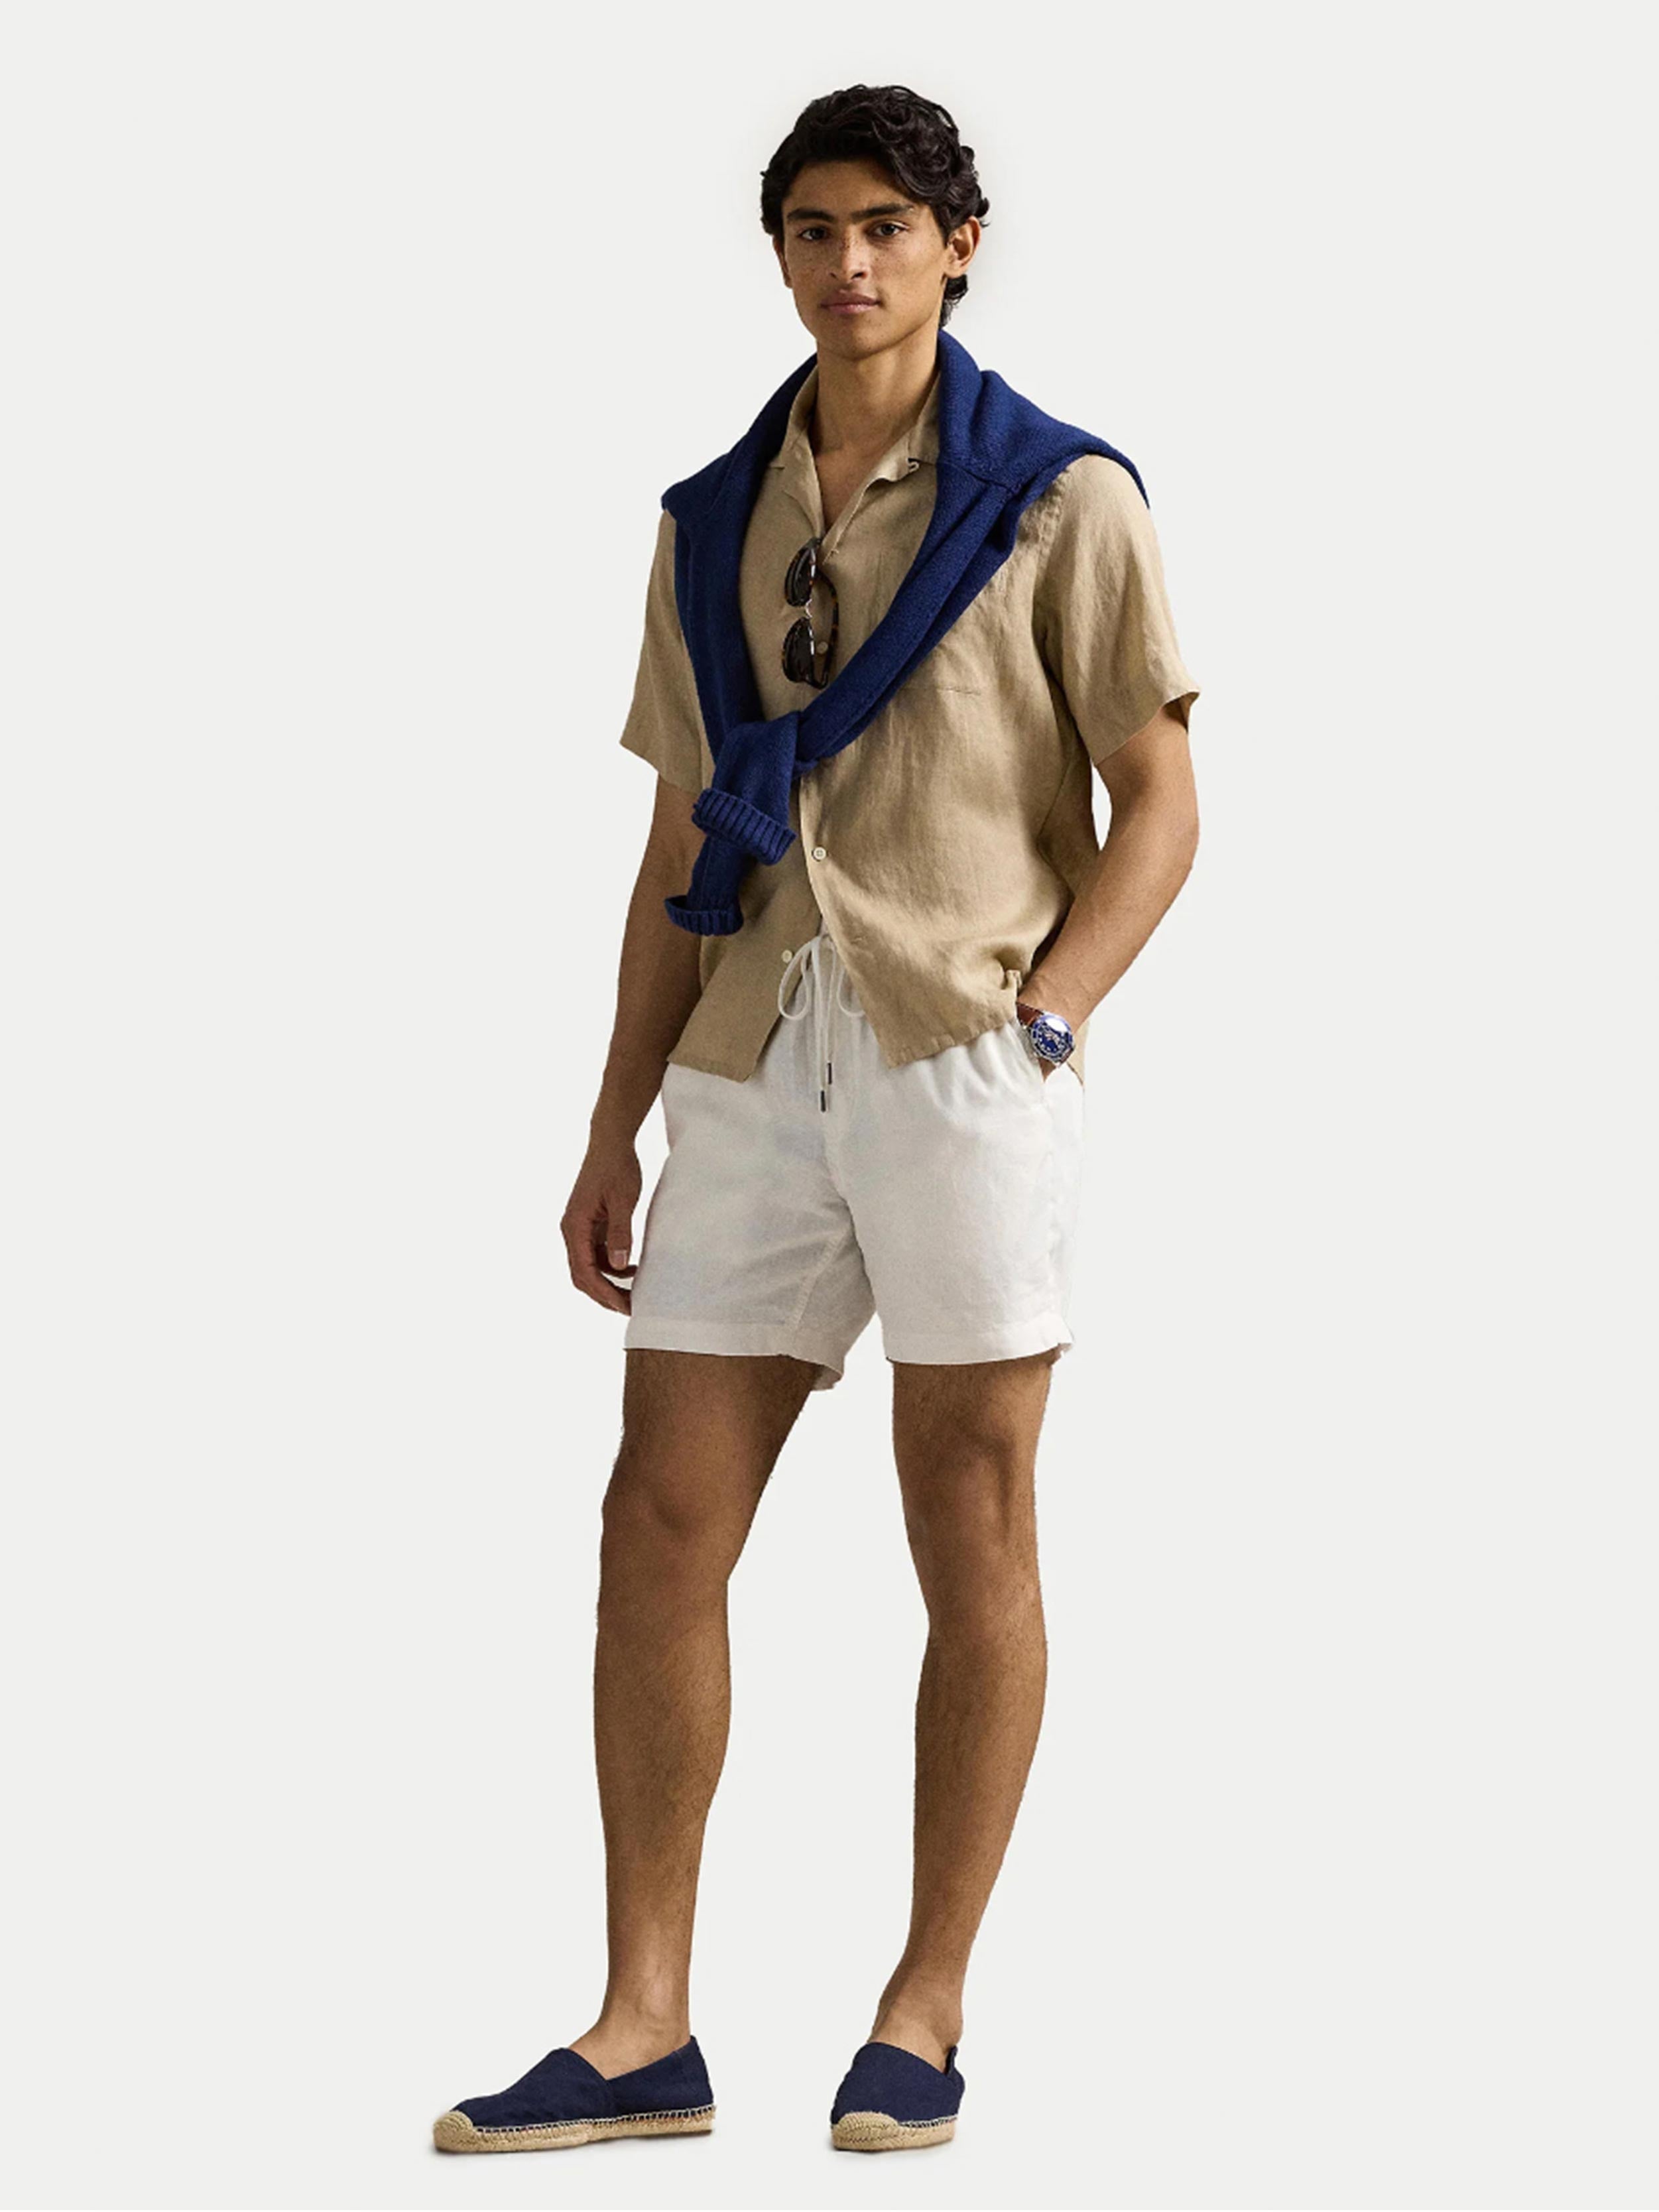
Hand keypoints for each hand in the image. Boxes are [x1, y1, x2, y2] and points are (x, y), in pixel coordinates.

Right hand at [562, 1141, 643, 1314]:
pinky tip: (632, 1269)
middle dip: (604, 1295)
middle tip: (630, 1308)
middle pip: (582, 1276)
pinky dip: (611, 1267)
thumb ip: (620, 1232)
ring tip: (634, 1293)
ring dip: (608, 1283)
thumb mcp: (623, 1200)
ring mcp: (580, 1229)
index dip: (603, 1293)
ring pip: (588, 1267)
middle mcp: (572, 1231)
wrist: (610, 1143)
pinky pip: (596, 1255)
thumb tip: (619, 1264)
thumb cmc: (617, 1167)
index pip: (584, 1271)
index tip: (624, 1306)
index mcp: (574, 1226)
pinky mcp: (590, 1225)